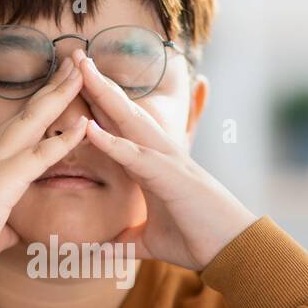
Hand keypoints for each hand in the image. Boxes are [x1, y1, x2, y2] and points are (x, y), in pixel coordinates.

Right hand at [0, 59, 87, 281]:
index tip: (63, 82)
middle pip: (29, 111)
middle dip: (54, 84)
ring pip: (33, 121)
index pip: (22, 125)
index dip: (44, 102)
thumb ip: (4, 221)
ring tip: (82, 71)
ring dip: (59, 95)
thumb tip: (11, 228)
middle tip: (77, 58)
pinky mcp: (0, 182)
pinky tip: (83, 124)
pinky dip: (62, 139)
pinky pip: (38, 156)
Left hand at [74, 50, 256, 269]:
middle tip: (75, 55)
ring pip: (130, 122)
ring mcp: (167, 162)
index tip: (75, 82)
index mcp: (151, 165)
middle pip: (123, 112)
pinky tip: (90, 127)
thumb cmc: (197, 240)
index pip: (119, 127)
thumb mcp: (150, 242)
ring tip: (81, 71)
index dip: (97, 104)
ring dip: (104, 96)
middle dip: (99, 84)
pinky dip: (112, 142)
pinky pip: (136, 157)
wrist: (232, 251)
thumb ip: (125, 241)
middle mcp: (159, 155)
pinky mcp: (170, 178)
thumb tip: (102, 251)